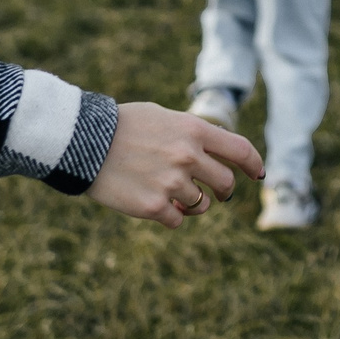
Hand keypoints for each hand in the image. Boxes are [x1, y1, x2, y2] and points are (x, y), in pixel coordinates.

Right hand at [87, 102, 264, 227]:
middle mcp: (188, 156)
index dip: (253, 164)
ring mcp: (172, 183)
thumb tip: (218, 151)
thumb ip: (192, 133)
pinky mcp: (153, 206)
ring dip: (192, 203)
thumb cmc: (122, 126)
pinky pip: (177, 221)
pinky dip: (171, 216)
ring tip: (171, 193)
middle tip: (215, 194)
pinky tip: (155, 204)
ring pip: (201, 205)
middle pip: (225, 183)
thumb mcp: (163, 117)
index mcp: (193, 130)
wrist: (83, 141)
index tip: (256, 175)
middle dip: (222, 191)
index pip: (240, 150)